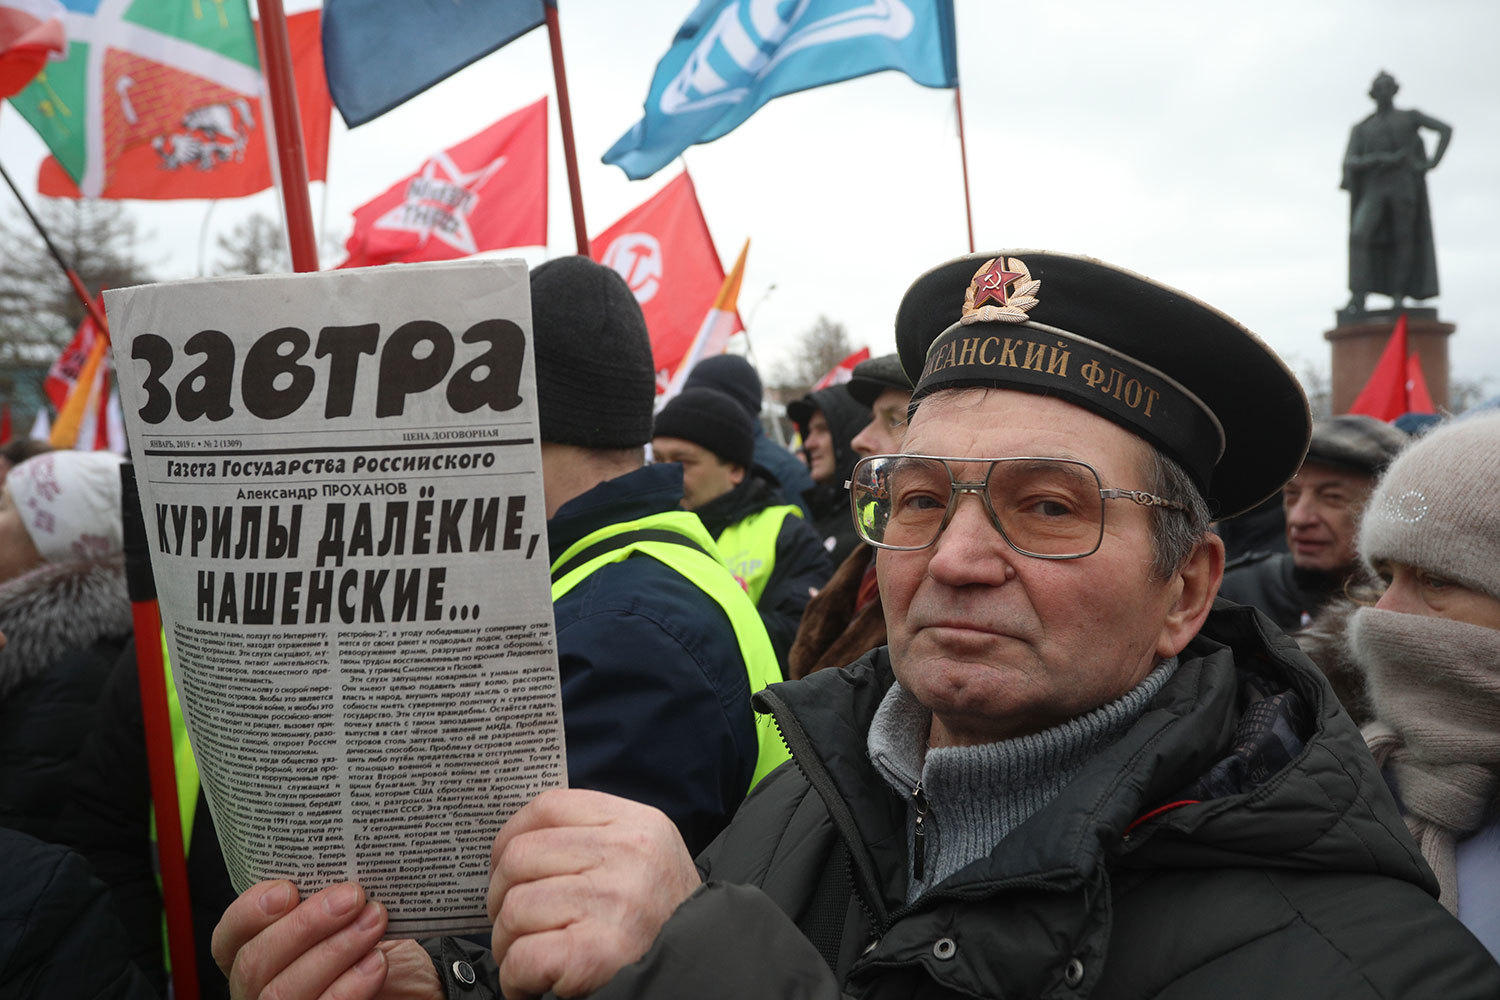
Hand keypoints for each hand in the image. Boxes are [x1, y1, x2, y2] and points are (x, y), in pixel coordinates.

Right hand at [212, 880, 440, 999]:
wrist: (411, 987)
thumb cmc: (376, 944)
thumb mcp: (349, 913)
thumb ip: (330, 897)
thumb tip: (340, 865)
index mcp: (255, 954)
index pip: (227, 937)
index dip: (248, 913)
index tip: (287, 889)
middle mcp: (258, 990)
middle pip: (254, 963)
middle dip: (304, 926)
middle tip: (351, 897)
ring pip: (282, 992)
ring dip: (333, 952)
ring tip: (373, 922)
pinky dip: (349, 986)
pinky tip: (377, 962)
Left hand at [488, 789, 700, 998]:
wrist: (702, 976)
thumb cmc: (662, 921)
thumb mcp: (646, 856)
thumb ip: (594, 837)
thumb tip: (519, 842)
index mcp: (638, 824)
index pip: (549, 807)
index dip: (511, 837)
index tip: (505, 865)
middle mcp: (629, 855)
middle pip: (520, 857)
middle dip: (503, 897)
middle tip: (516, 923)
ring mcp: (613, 902)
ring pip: (515, 908)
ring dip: (509, 942)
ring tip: (530, 956)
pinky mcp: (596, 953)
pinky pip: (522, 957)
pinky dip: (516, 977)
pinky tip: (534, 982)